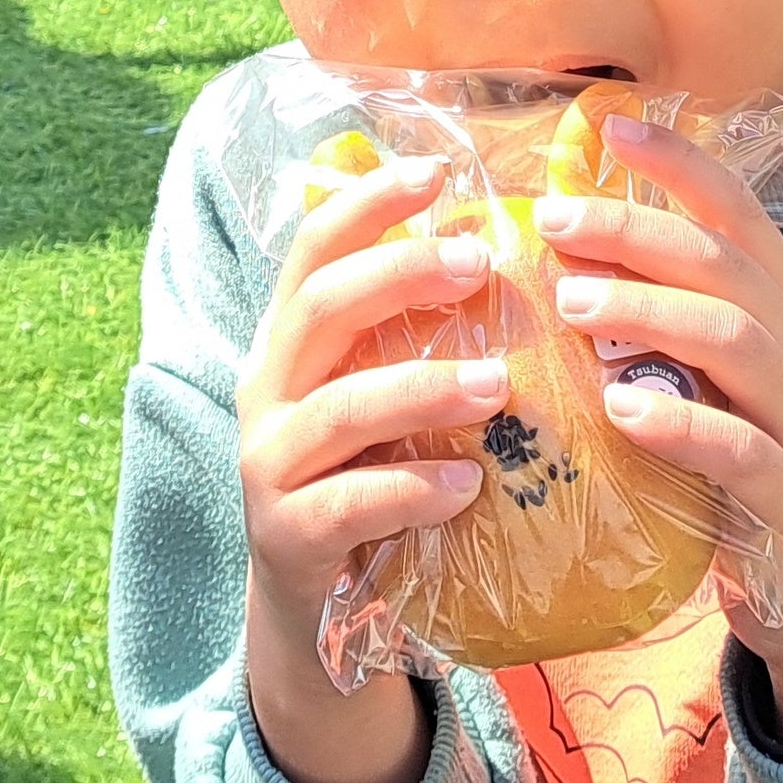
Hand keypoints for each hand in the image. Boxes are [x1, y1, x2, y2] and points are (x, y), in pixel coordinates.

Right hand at [232, 155, 505, 782]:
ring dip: (421, 389)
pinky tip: (469, 487)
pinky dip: (410, 491)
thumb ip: (417, 339)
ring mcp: (269, 465)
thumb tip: (515, 255)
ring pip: (338, 409)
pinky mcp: (288, 538)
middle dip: (399, 276)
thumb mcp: (381, 399)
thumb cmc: (369, 480)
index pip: (313, 250)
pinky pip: (347, 506)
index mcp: (290, 343)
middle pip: (320, 309)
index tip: (436, 171)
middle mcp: (268, 391)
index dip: (367, 204)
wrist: (316, 612)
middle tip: (481, 264)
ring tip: (498, 384)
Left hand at [535, 119, 782, 754]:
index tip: (610, 128)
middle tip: (552, 223)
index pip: (740, 213)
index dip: (681, 163)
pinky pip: (742, 452)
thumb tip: (565, 256)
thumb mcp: (724, 380)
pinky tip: (620, 410)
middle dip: (636, 232)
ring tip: (573, 304)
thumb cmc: (755, 462)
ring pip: (736, 341)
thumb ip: (669, 319)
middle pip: (724, 266)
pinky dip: (681, 425)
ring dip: (648, 313)